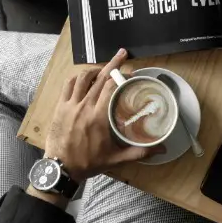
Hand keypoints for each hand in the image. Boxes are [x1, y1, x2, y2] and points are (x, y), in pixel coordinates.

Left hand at [43, 48, 160, 181]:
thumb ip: (139, 152)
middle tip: (122, 54)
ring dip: (95, 69)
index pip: (112, 87)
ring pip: (83, 78)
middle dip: (113, 64)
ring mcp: (70, 105)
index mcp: (99, 116)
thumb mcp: (116, 158)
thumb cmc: (89, 162)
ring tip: (103, 67)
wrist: (61, 168)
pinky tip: (84, 78)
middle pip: (100, 77)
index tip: (131, 72)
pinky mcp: (60, 107)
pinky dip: (77, 78)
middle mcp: (84, 106)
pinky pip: (68, 85)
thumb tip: (161, 148)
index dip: (122, 75)